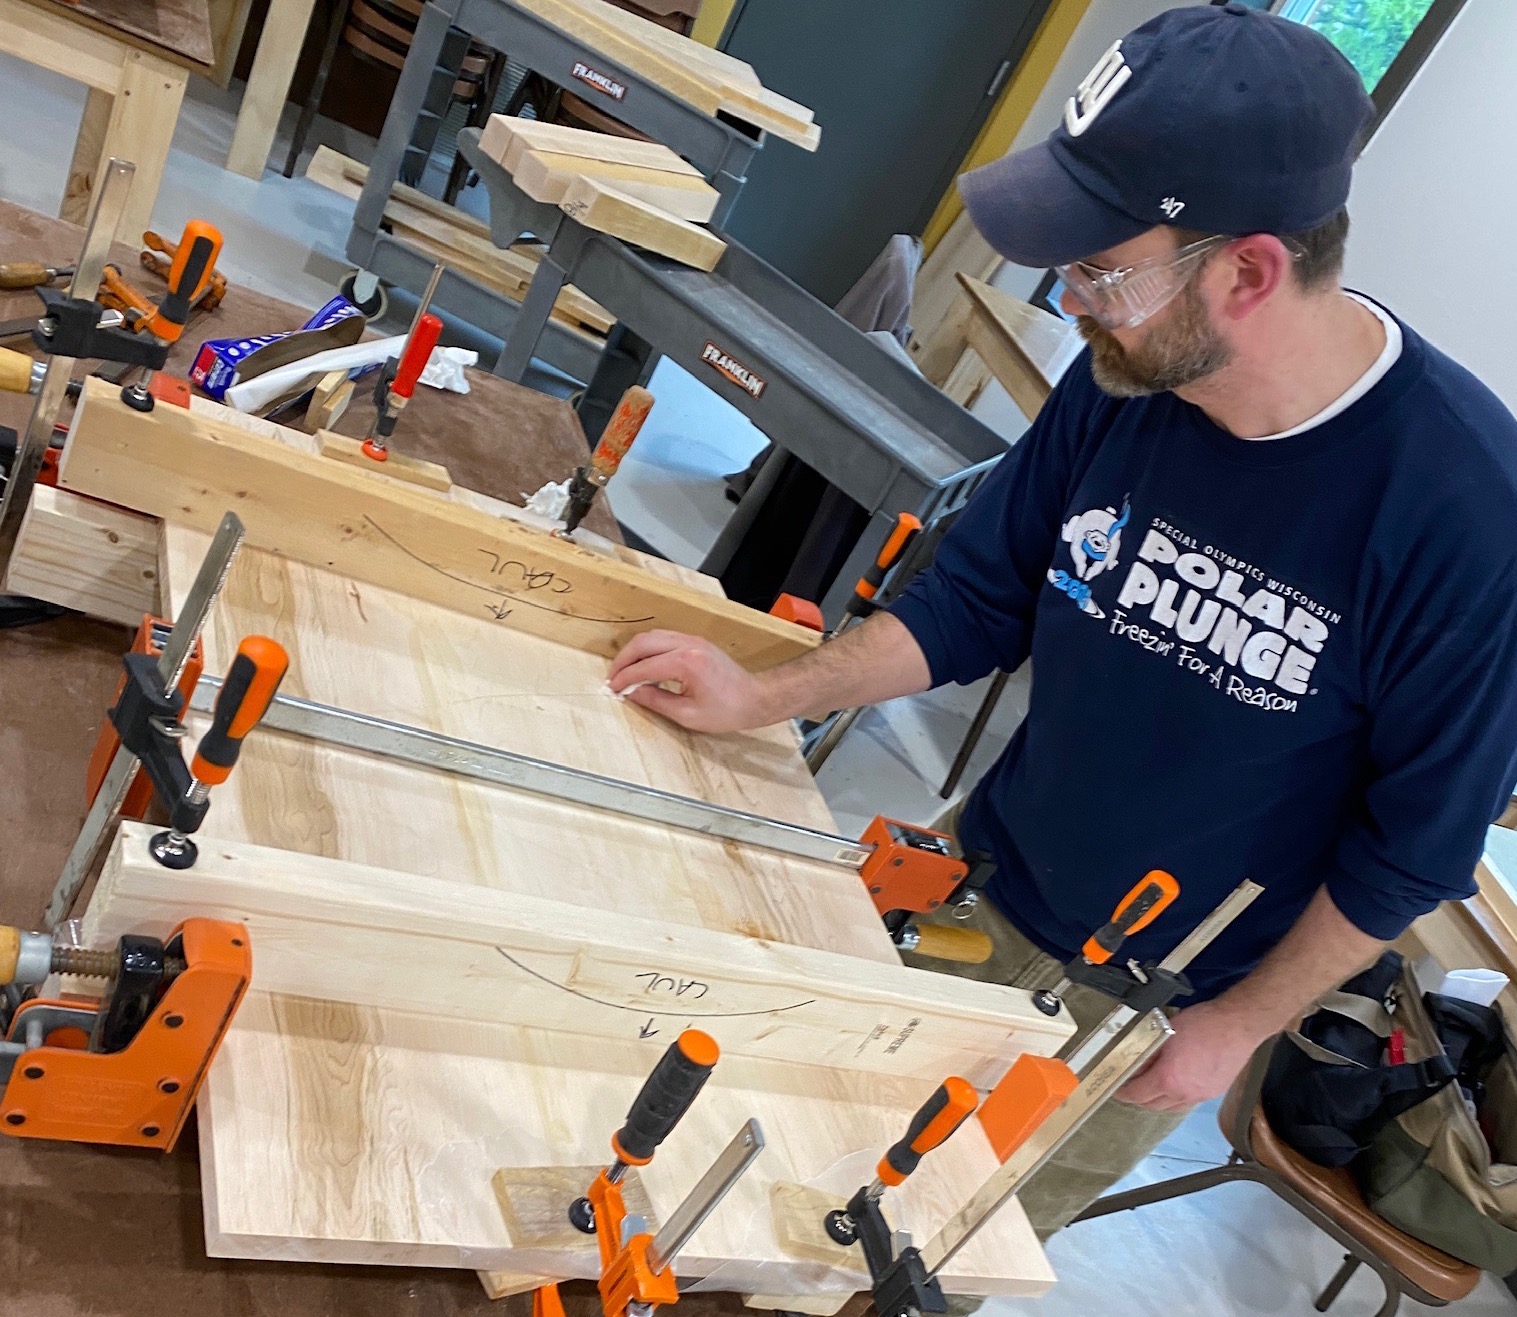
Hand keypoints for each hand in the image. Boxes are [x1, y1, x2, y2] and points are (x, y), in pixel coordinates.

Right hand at [608, 630, 769, 732]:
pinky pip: (663, 639)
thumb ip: (656, 700)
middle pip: (643, 643)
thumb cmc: (728, 709)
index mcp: (687, 663)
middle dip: (623, 660)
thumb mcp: (688, 714)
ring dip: (634, 653)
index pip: (644, 666)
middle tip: (613, 678)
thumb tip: (632, 692)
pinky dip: (648, 650)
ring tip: (624, 672)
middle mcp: (689, 645)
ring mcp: (693, 640)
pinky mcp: (695, 641)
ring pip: (652, 637)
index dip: (624, 678)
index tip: (613, 688)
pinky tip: (643, 666)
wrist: (755, 698)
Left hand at [1115, 999, 1265, 1112]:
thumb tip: (1136, 1062)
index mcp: (1168, 1079)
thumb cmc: (1205, 1024)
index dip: (1122, 1093)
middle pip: (1152, 1105)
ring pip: (1171, 1108)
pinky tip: (1174, 1086)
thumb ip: (1149, 1052)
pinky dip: (1175, 1099)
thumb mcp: (1166, 1033)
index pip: (1137, 1094)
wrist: (1238, 1025)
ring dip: (1157, 1101)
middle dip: (1138, 1098)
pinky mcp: (1213, 1093)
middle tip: (1130, 1086)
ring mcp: (1200, 1096)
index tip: (1116, 1089)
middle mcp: (1184, 1093)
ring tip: (1150, 1087)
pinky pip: (1187, 1103)